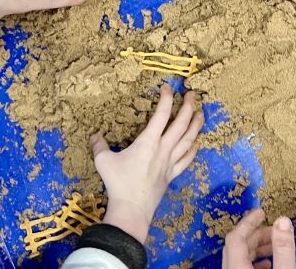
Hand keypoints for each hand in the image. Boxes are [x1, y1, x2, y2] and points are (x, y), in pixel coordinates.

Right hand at [91, 85, 203, 243]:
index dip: (166, 98)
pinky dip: (193, 150)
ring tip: (200, 113)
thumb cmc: (118, 183)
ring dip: (196, 125)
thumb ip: (99, 145)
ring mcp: (170, 162)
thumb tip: (95, 135)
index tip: (167, 88)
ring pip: (188, 140)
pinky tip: (196, 143)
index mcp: (148, 141)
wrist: (132, 209)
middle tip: (192, 94)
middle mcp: (163, 149)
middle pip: (181, 124)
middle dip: (188, 107)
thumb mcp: (103, 161)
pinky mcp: (171, 175)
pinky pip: (186, 160)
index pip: (161, 114)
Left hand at [223, 209, 295, 268]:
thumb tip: (283, 222)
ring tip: (275, 245)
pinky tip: (268, 263)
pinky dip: (254, 261)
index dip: (249, 222)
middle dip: (256, 234)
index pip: (236, 237)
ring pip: (239, 257)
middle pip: (237, 246)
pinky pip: (241, 267)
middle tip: (275, 229)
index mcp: (236, 267)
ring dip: (257, 247)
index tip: (261, 212)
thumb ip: (283, 249)